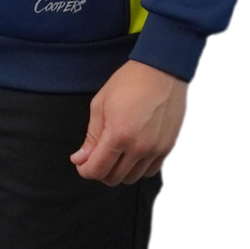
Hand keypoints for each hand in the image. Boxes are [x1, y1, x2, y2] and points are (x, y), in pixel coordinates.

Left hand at [70, 60, 190, 186]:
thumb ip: (91, 137)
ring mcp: (156, 149)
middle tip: (98, 157)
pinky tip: (134, 153)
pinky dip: (139, 167)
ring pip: (133, 178)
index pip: (97, 170)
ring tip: (117, 154)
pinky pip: (151, 171)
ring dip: (121, 171)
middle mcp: (139, 147)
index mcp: (118, 136)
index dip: (85, 170)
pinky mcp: (169, 147)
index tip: (82, 163)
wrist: (163, 70)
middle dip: (101, 171)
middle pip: (114, 178)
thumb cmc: (129, 82)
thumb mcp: (100, 105)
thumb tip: (80, 159)